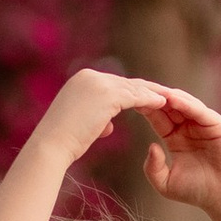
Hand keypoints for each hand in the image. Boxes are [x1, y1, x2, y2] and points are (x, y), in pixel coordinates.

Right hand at [38, 67, 178, 157]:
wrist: (50, 145)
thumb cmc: (64, 141)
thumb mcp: (82, 125)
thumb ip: (98, 119)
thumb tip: (109, 125)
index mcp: (82, 80)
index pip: (114, 84)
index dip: (133, 91)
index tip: (148, 98)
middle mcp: (89, 76)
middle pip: (125, 82)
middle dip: (146, 89)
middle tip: (164, 95)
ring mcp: (97, 83)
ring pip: (132, 88)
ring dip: (152, 93)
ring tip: (169, 99)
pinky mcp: (106, 95)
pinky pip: (134, 96)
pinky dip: (149, 99)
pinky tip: (163, 103)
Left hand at [136, 84, 220, 215]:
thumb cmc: (198, 192)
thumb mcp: (166, 183)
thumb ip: (152, 167)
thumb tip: (151, 146)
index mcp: (176, 138)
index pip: (158, 117)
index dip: (144, 108)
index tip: (127, 101)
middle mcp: (189, 128)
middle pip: (169, 106)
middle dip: (154, 97)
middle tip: (136, 86)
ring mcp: (203, 124)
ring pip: (183, 104)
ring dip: (168, 96)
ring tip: (152, 90)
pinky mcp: (217, 124)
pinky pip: (199, 110)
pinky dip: (186, 103)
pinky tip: (172, 99)